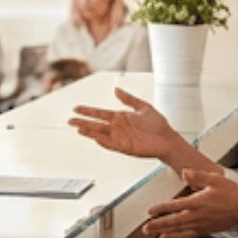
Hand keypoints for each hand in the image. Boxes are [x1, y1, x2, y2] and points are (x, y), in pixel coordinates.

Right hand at [70, 88, 186, 160]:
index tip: (76, 108)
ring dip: (89, 132)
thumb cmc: (158, 124)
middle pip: (96, 124)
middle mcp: (117, 128)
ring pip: (100, 134)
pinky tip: (94, 137)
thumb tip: (116, 89)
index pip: (100, 113)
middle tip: (69, 120)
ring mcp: (120, 138)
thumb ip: (129, 99)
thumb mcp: (143, 106)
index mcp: (120, 117)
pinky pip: (110, 144)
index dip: (88, 111)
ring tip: (78, 128)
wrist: (168, 138)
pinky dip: (102, 141)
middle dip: (82, 122)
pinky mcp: (124, 147)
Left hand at [142, 168, 237, 237]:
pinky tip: (169, 237)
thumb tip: (185, 172)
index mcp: (197, 202)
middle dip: (158, 225)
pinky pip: (188, 235)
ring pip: (179, 230)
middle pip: (173, 222)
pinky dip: (177, 237)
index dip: (160, 209)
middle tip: (145, 228)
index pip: (174, 206)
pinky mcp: (206, 229)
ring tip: (153, 234)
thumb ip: (198, 176)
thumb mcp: (216, 179)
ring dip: (164, 232)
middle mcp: (197, 215)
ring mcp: (201, 224)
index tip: (149, 211)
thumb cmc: (233, 194)